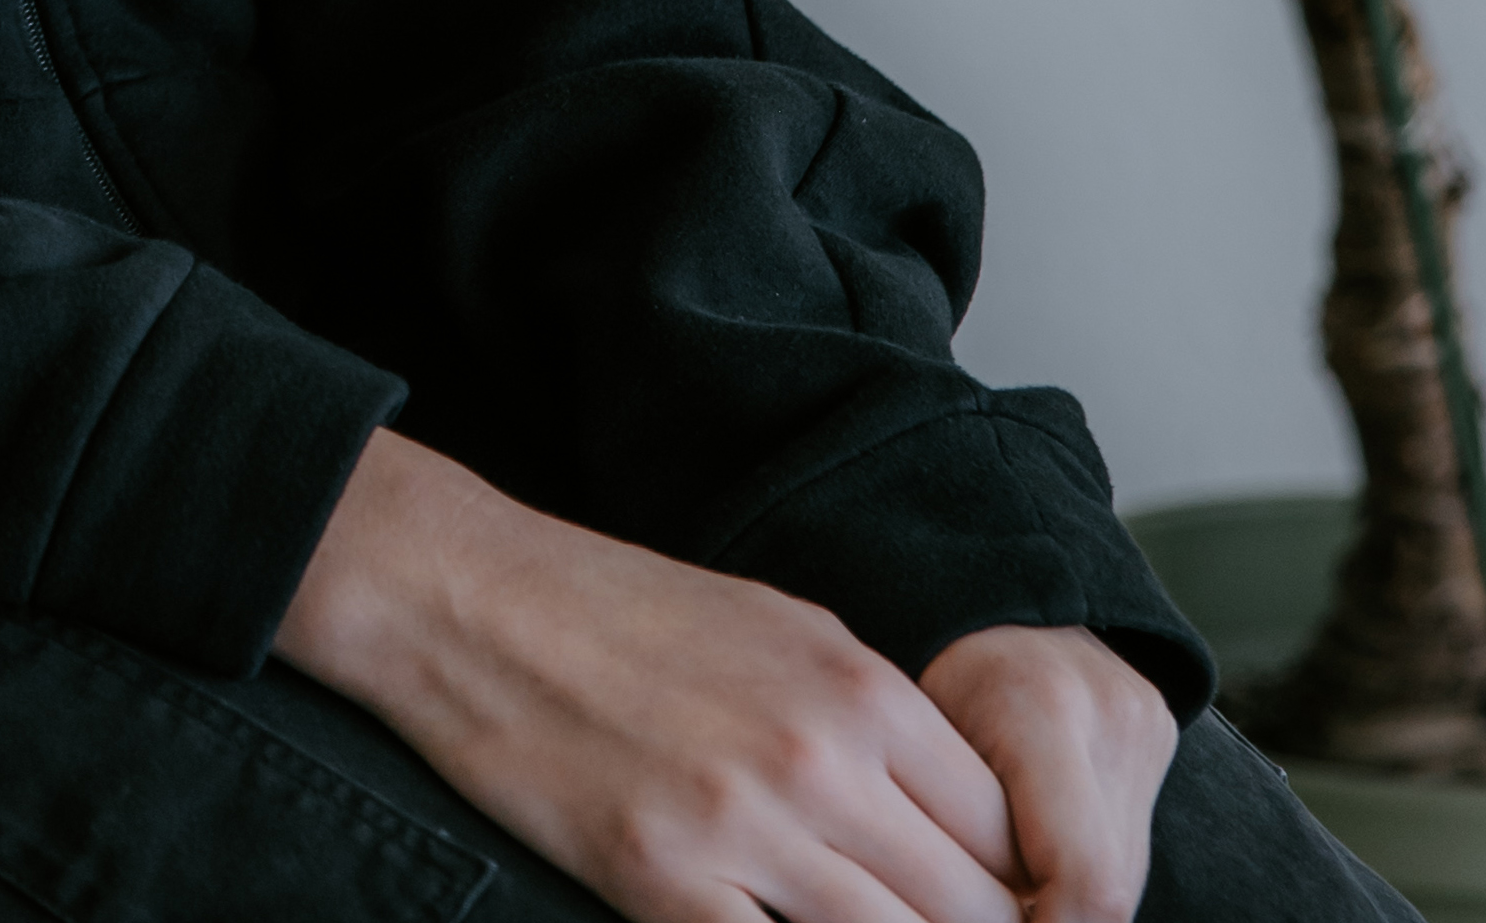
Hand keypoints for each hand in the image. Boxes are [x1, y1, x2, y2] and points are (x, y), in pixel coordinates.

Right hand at [277, 432, 1028, 922]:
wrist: (475, 594)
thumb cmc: (625, 608)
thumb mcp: (779, 629)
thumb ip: (874, 721)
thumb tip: (956, 816)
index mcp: (858, 688)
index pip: (1002, 830)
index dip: (1011, 889)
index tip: (995, 908)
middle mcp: (818, 759)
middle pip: (965, 908)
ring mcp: (741, 827)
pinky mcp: (663, 883)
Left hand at [920, 629, 1175, 922]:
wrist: (978, 581)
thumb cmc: (916, 667)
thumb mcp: (912, 743)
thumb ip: (951, 836)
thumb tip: (958, 913)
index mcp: (1038, 709)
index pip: (1086, 881)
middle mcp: (1108, 710)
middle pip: (1111, 885)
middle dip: (1054, 918)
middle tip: (987, 912)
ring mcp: (1142, 716)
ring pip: (1124, 869)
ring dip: (1068, 896)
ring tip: (1003, 888)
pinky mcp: (1158, 723)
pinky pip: (1127, 833)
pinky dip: (1081, 865)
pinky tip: (1032, 860)